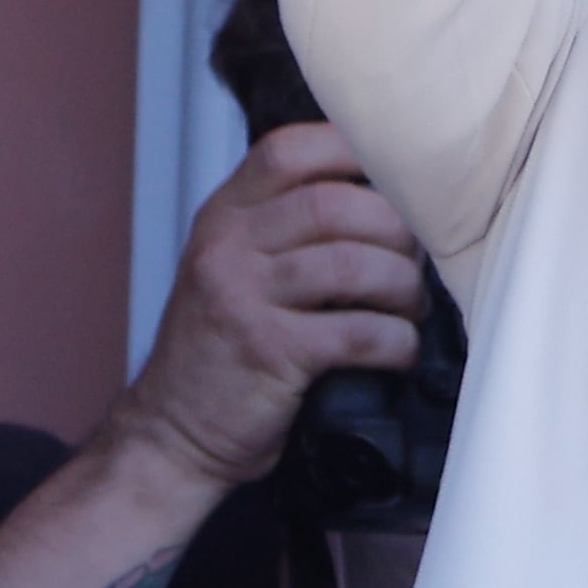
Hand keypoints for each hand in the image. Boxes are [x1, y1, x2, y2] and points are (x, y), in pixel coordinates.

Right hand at [118, 122, 424, 488]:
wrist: (171, 436)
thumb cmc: (226, 346)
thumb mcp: (236, 266)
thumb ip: (289, 223)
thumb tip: (396, 194)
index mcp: (223, 216)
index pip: (288, 150)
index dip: (353, 152)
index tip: (397, 180)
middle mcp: (226, 248)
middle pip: (334, 203)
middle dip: (396, 229)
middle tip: (417, 260)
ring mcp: (241, 298)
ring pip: (352, 263)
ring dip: (402, 285)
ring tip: (410, 306)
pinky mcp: (267, 351)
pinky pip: (357, 330)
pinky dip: (395, 340)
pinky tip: (399, 349)